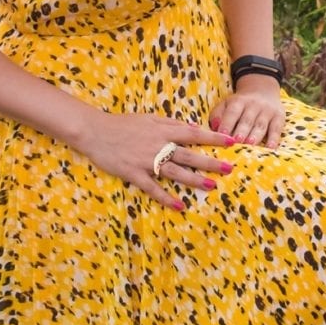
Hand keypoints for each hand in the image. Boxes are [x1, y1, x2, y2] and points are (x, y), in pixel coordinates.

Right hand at [79, 112, 234, 210]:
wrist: (94, 131)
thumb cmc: (123, 124)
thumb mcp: (148, 118)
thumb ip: (171, 123)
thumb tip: (192, 127)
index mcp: (162, 130)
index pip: (193, 133)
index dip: (213, 137)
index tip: (231, 142)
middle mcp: (157, 145)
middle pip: (188, 155)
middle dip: (209, 162)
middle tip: (229, 168)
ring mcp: (145, 161)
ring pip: (174, 172)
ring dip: (193, 180)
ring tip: (211, 186)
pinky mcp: (133, 174)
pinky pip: (152, 188)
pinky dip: (165, 197)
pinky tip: (179, 206)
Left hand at [210, 79, 284, 147]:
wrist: (262, 90)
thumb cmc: (239, 104)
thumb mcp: (226, 103)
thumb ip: (217, 114)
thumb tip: (214, 127)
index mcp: (238, 102)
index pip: (232, 112)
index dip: (227, 123)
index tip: (222, 135)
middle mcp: (253, 105)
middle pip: (247, 120)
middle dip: (241, 132)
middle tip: (236, 142)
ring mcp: (267, 111)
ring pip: (260, 125)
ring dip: (255, 136)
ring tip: (250, 145)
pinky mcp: (279, 117)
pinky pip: (276, 129)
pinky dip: (274, 139)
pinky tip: (270, 148)